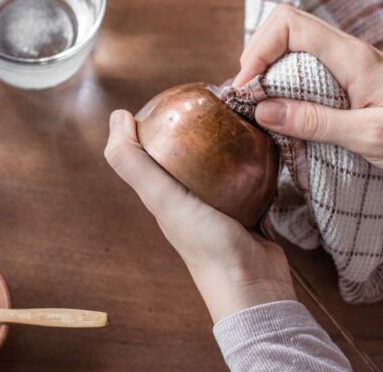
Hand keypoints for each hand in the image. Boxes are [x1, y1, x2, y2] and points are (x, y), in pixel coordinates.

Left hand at [104, 110, 294, 321]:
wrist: (255, 287)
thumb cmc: (207, 245)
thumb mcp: (164, 200)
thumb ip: (136, 164)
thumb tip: (116, 117)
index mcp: (164, 195)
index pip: (152, 148)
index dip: (156, 120)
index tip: (175, 95)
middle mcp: (188, 198)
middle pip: (188, 151)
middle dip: (197, 123)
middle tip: (216, 97)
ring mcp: (220, 204)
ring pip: (220, 161)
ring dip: (228, 138)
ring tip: (243, 111)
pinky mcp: (250, 208)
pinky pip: (250, 174)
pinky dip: (254, 156)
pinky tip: (266, 139)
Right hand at [234, 4, 382, 187]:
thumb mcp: (370, 138)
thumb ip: (315, 122)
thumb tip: (262, 109)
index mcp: (354, 58)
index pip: (290, 25)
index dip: (259, 49)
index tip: (247, 89)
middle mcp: (351, 53)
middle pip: (287, 27)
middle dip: (258, 55)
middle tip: (249, 97)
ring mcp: (352, 64)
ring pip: (296, 46)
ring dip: (271, 69)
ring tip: (262, 105)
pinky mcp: (354, 81)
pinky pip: (311, 68)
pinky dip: (289, 82)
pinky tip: (286, 109)